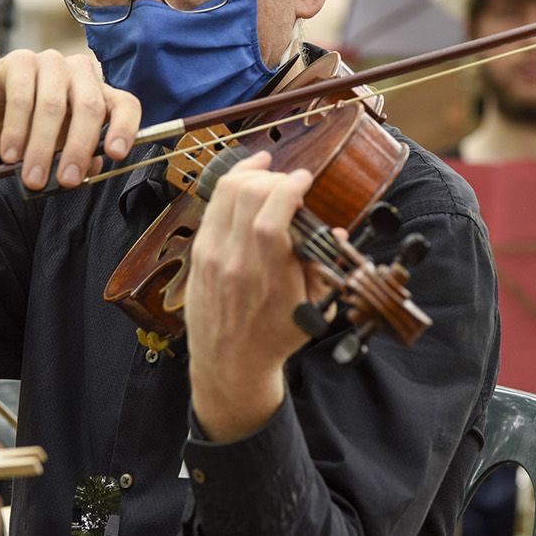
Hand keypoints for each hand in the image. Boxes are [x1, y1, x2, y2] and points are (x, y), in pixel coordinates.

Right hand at [0, 48, 139, 190]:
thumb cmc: (30, 135)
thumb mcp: (59, 152)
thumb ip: (78, 157)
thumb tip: (89, 168)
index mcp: (98, 93)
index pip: (125, 104)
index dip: (124, 128)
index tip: (115, 154)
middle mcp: (79, 72)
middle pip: (90, 106)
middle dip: (78, 148)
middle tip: (66, 180)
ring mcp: (50, 62)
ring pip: (53, 105)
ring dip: (42, 147)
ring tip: (32, 178)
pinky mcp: (18, 60)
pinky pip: (21, 97)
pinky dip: (16, 131)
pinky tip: (10, 155)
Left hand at [184, 151, 332, 441]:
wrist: (229, 363)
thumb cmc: (274, 338)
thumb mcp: (312, 310)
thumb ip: (323, 268)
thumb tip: (337, 232)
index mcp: (267, 279)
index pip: (271, 218)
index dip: (289, 187)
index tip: (305, 179)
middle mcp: (235, 262)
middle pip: (247, 195)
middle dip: (275, 177)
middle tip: (291, 183)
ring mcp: (212, 255)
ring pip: (225, 193)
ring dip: (251, 174)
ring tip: (270, 172)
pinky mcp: (199, 251)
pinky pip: (213, 205)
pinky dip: (231, 185)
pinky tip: (247, 178)